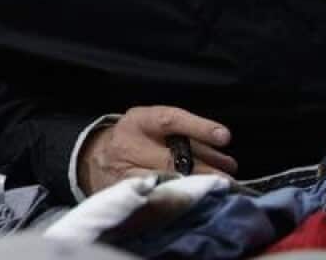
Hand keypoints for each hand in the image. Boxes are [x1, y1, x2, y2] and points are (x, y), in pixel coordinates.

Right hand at [76, 106, 236, 196]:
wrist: (95, 158)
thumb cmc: (136, 140)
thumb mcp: (153, 128)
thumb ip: (186, 138)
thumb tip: (225, 157)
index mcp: (139, 121)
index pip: (171, 120)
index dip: (198, 128)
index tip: (224, 137)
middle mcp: (128, 144)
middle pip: (172, 159)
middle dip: (206, 171)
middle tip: (230, 180)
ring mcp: (122, 171)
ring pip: (164, 182)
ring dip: (195, 190)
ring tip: (220, 194)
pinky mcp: (121, 193)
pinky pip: (152, 200)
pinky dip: (176, 203)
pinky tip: (194, 205)